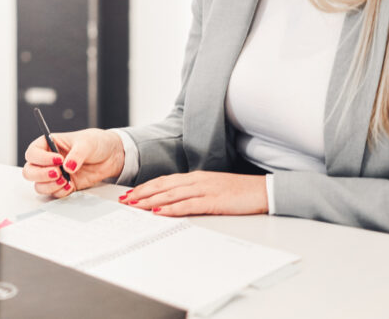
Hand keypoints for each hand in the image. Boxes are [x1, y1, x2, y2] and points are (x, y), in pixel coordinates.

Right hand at [22, 128, 124, 196]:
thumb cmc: (95, 142)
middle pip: (30, 171)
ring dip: (49, 186)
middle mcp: (48, 160)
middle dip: (41, 174)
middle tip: (57, 172)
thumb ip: (77, 154)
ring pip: (39, 185)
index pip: (33, 153)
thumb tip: (68, 166)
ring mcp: (55, 174)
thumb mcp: (86, 143)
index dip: (41, 158)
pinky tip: (70, 185)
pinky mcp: (64, 185)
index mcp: (48, 144)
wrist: (110, 156)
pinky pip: (54, 193)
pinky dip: (60, 192)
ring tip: (65, 180)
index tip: (58, 159)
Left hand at [119, 171, 267, 215]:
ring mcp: (204, 189)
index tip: (131, 193)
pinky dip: (172, 208)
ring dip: (151, 200)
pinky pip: (188, 205)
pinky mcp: (213, 201)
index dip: (146, 187)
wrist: (262, 190)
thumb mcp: (212, 188)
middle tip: (126, 200)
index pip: (165, 181)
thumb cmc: (238, 191)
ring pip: (171, 194)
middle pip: (163, 186)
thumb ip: (194, 191)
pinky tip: (160, 212)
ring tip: (136, 205)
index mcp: (196, 177)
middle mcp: (196, 180)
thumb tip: (176, 200)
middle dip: (142, 193)